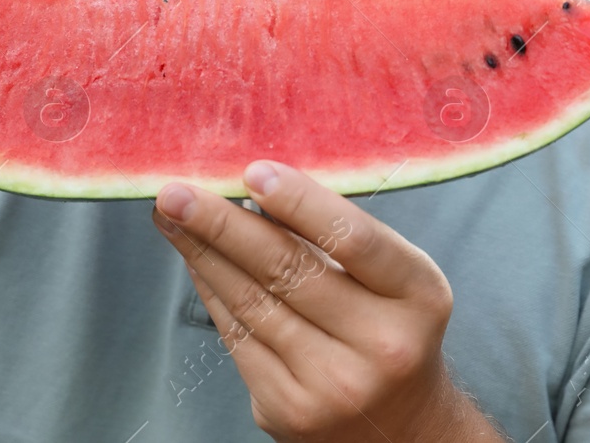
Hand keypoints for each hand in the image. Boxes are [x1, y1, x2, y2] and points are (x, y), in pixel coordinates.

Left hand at [152, 160, 503, 441]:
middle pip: (287, 270)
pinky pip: (236, 337)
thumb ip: (338, 237)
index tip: (251, 171)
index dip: (299, 202)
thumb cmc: (391, 328)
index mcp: (418, 295)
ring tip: (171, 217)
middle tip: (176, 192)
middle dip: (221, 225)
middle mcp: (382, 345)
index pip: (353, 239)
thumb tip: (253, 186)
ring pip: (251, 302)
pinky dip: (212, 291)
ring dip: (202, 253)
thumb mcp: (395, 279)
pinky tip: (195, 260)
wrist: (401, 427)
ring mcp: (332, 384)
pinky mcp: (289, 410)